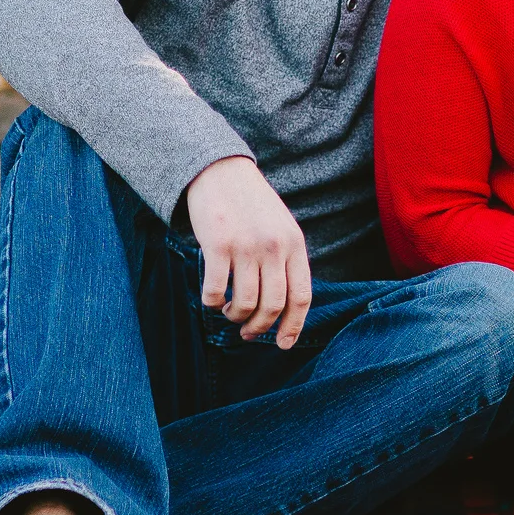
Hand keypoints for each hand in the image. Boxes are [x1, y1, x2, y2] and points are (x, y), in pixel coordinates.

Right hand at [184, 156, 311, 347]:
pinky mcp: (218, 245)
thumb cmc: (250, 204)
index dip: (293, 327)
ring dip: (236, 316)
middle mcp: (274, 246)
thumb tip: (283, 307)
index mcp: (294, 243)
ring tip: (230, 312)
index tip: (282, 344)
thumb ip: (286, 259)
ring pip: (246, 303)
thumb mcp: (280, 227)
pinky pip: (216, 291)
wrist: (220, 170)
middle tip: (247, 332)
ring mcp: (246, 246)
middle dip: (260, 327)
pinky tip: (213, 298)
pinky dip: (213, 303)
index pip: (301, 296)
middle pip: (273, 305)